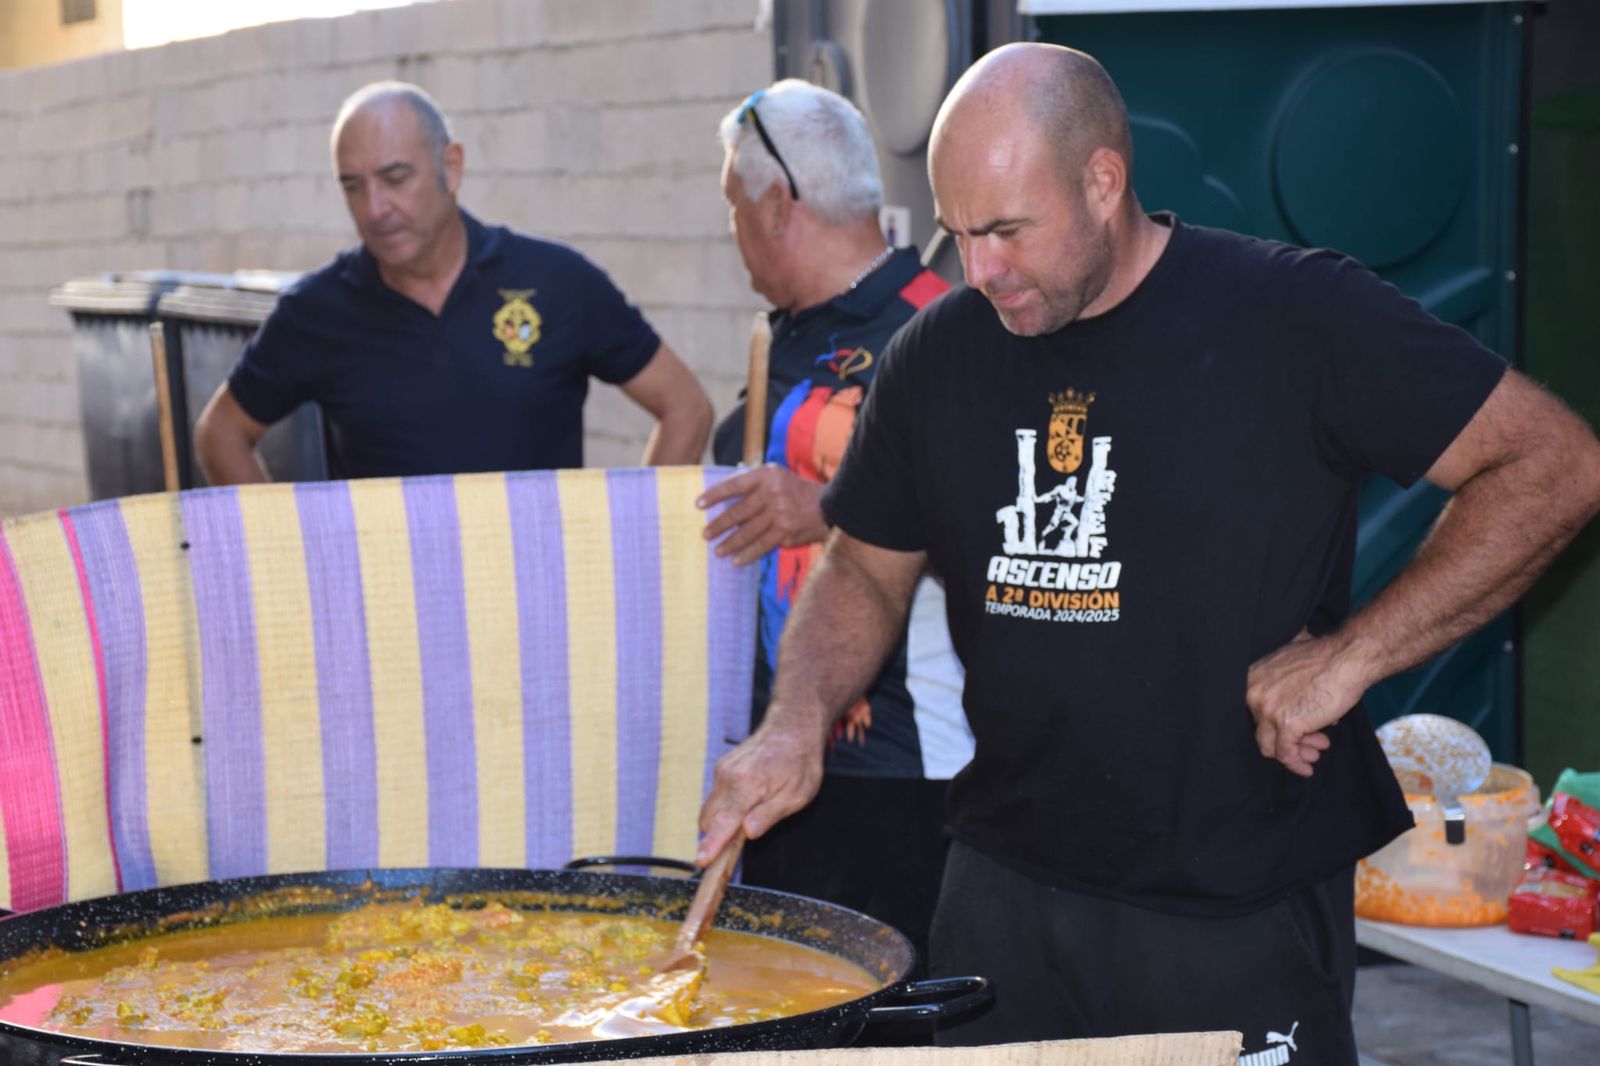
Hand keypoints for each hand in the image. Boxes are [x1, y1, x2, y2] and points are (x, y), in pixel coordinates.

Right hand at [695, 721, 824, 865]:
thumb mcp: (796, 795)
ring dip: (722, 821)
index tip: (701, 861)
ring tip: (753, 813)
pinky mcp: (721, 767)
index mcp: (747, 785)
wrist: (793, 728)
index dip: (712, 845)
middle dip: (717, 836)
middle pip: (708, 820)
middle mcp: (728, 776)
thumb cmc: (799, 763)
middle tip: (741, 843)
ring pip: (709, 809)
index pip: (724, 822)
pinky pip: (715, 796)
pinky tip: (749, 800)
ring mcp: (722, 770)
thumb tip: (748, 834)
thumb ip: (769, 815)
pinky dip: (725, 807)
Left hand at [697, 464, 827, 565]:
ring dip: (730, 543)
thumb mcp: (776, 477)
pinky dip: (747, 554)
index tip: (698, 504)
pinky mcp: (785, 532)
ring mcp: (779, 513)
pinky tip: (736, 560)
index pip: (734, 485)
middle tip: (705, 534)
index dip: (714, 495)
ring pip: (747, 531)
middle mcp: (772, 493)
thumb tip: (724, 499)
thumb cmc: (795, 491)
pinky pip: (761, 545)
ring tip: (718, 550)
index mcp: (766, 476)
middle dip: (718, 525)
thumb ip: (753, 483)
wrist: (828, 505)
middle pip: (737, 511)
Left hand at [1245, 629, 1372, 776]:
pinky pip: (1285, 753)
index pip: (1255, 713)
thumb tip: (1289, 711)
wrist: (1346, 658)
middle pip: (1262, 730)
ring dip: (1294, 753)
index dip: (1275, 725)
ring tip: (1314, 753)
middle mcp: (1253, 694)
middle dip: (1287, 739)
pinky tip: (1307, 767)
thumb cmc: (1325, 659)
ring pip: (1270, 746)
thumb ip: (1280, 688)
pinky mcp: (1285, 725)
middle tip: (1308, 744)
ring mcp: (1267, 710)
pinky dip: (1296, 763)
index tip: (1293, 731)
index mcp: (1252, 678)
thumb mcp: (1289, 667)